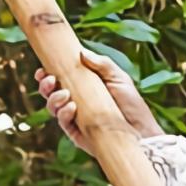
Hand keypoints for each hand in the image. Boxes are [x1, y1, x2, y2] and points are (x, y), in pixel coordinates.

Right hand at [36, 50, 162, 155]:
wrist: (142, 130)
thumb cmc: (131, 103)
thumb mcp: (119, 77)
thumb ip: (102, 63)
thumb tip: (81, 52)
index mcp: (82, 86)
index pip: (58, 78)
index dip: (46, 74)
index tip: (43, 69)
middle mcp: (75, 101)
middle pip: (50, 93)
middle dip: (45, 86)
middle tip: (50, 80)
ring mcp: (74, 118)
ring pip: (53, 108)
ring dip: (53, 99)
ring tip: (64, 93)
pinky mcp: (77, 134)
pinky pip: (64, 123)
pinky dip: (64, 114)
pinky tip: (72, 107)